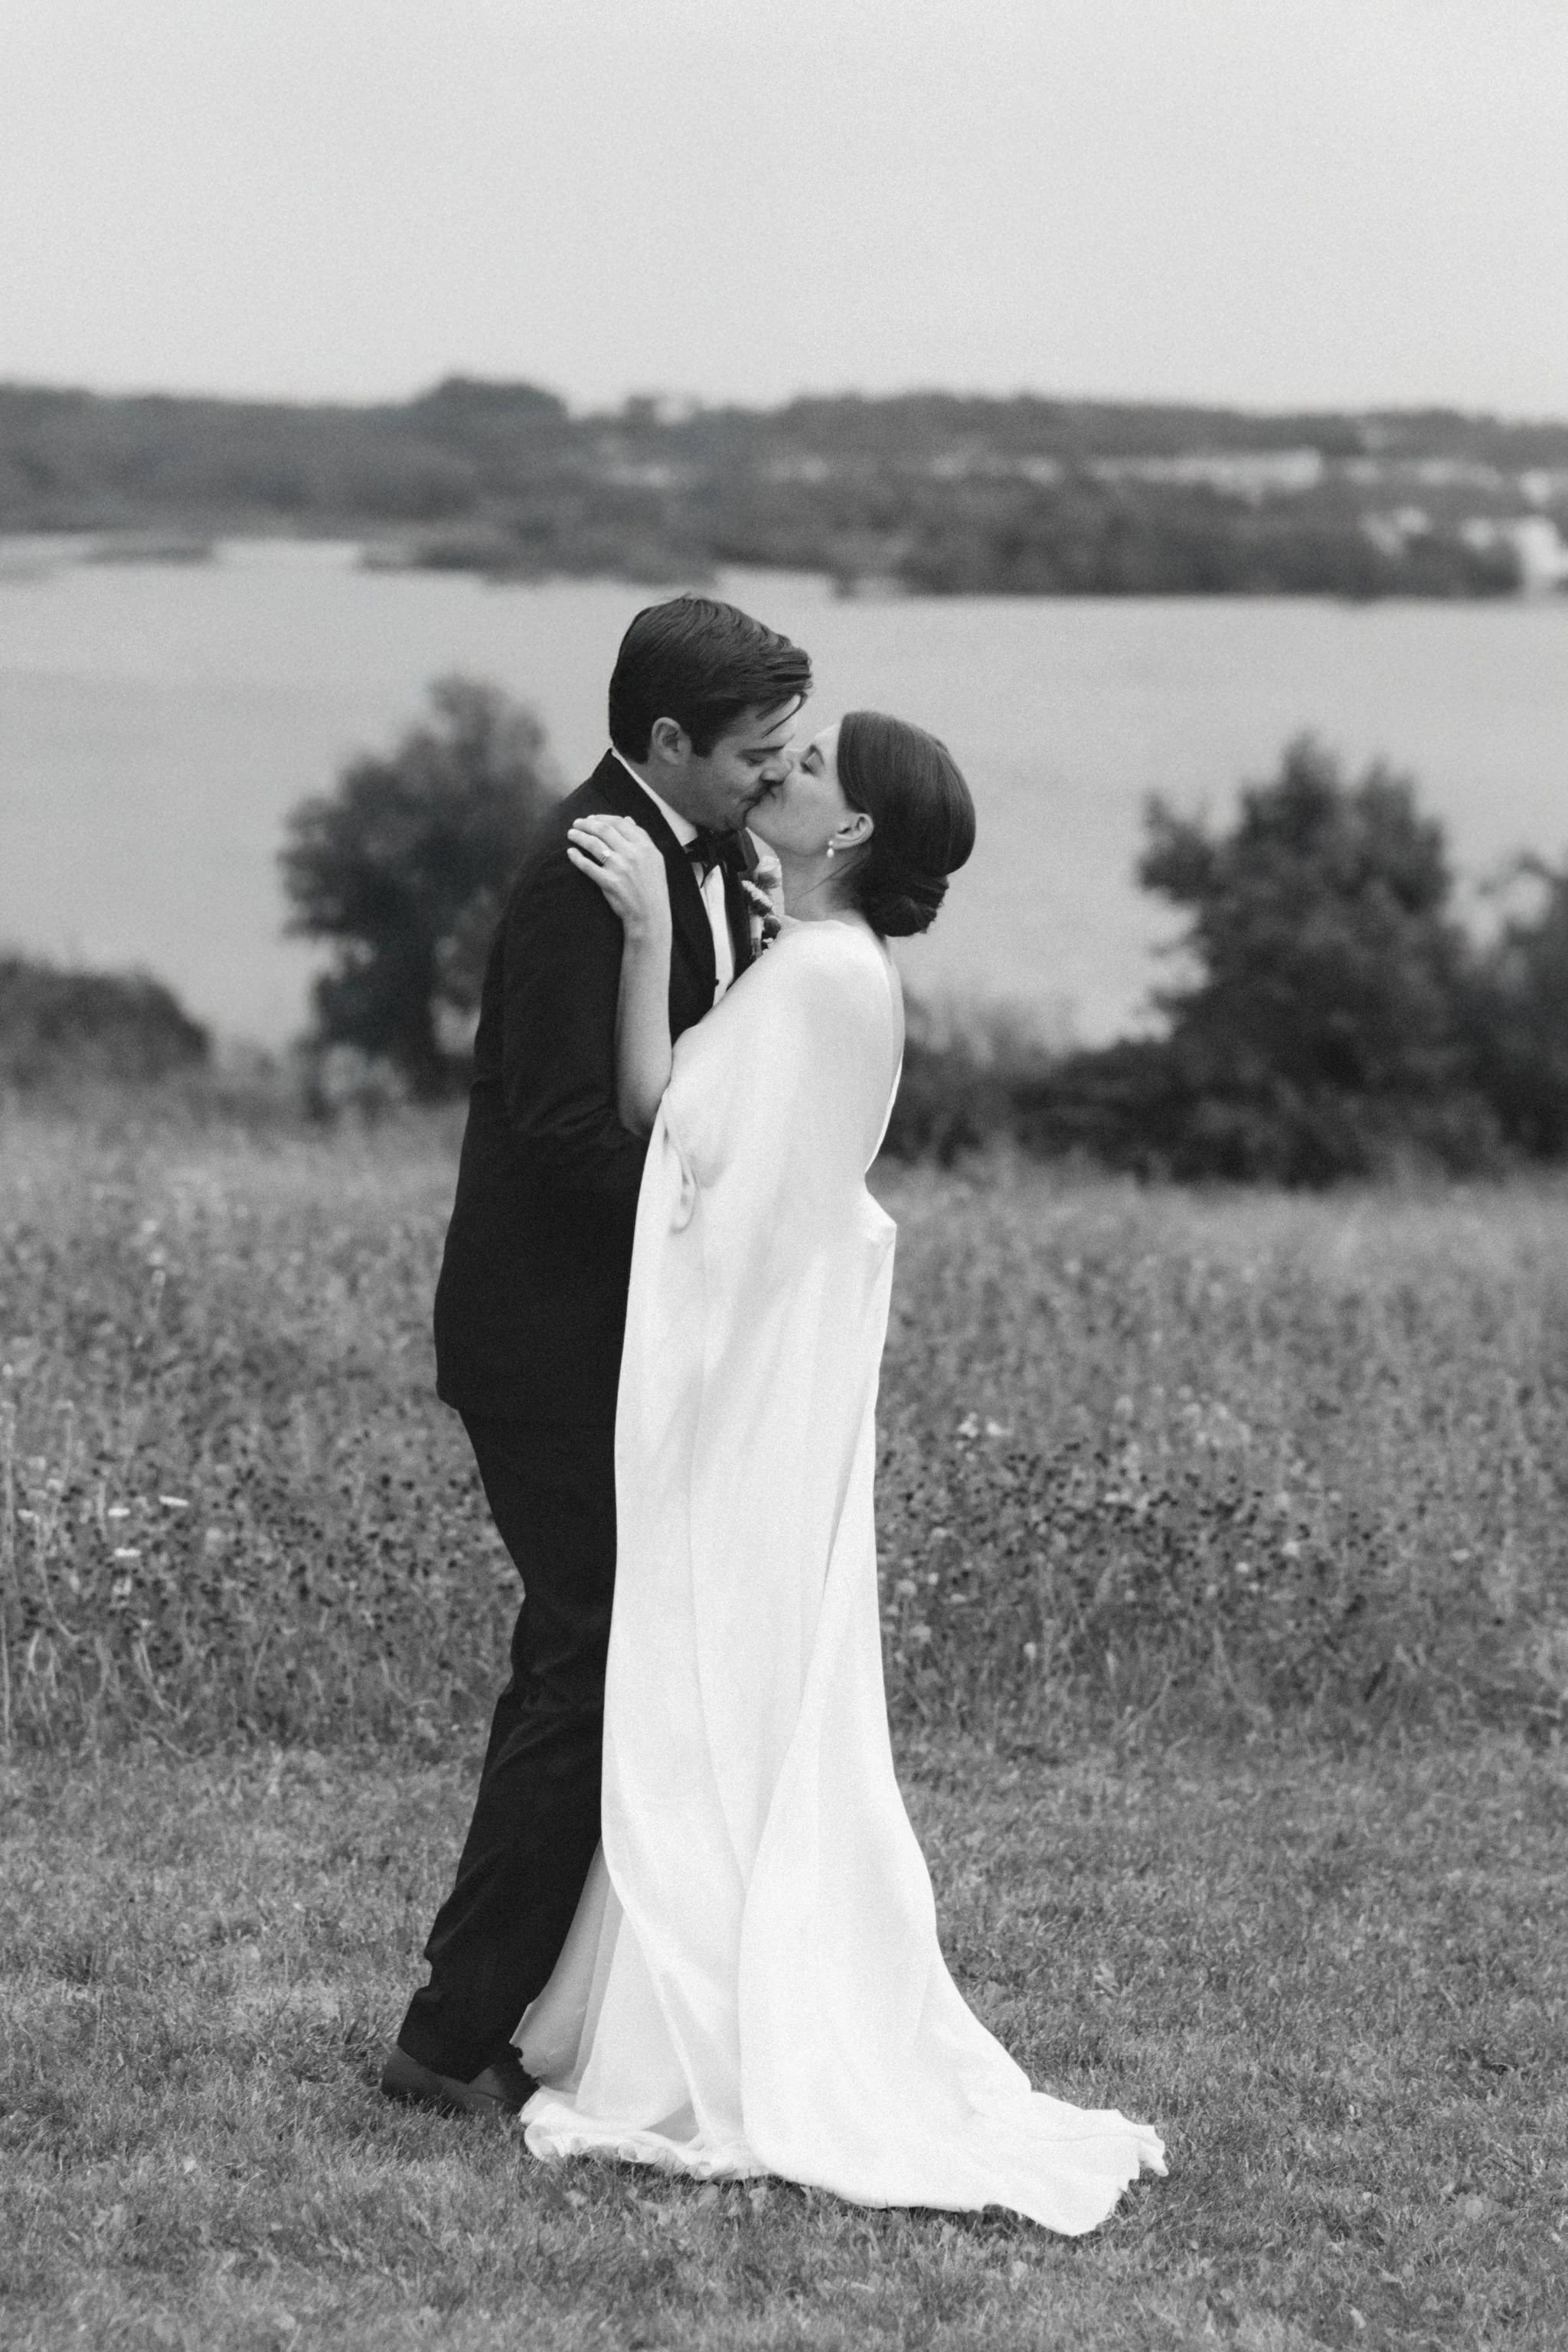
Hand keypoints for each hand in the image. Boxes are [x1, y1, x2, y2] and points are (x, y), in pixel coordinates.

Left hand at [566, 816, 671, 942]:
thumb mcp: (654, 859)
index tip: (591, 818)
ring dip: (579, 836)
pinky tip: (571, 852)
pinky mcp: (608, 882)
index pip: (619, 823)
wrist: (650, 915)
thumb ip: (642, 838)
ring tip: (571, 834)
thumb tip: (628, 820)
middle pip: (604, 830)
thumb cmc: (653, 887)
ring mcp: (620, 868)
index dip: (602, 817)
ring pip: (594, 844)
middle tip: (576, 823)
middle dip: (587, 824)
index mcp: (645, 846)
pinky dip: (577, 857)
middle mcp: (633, 854)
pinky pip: (587, 866)